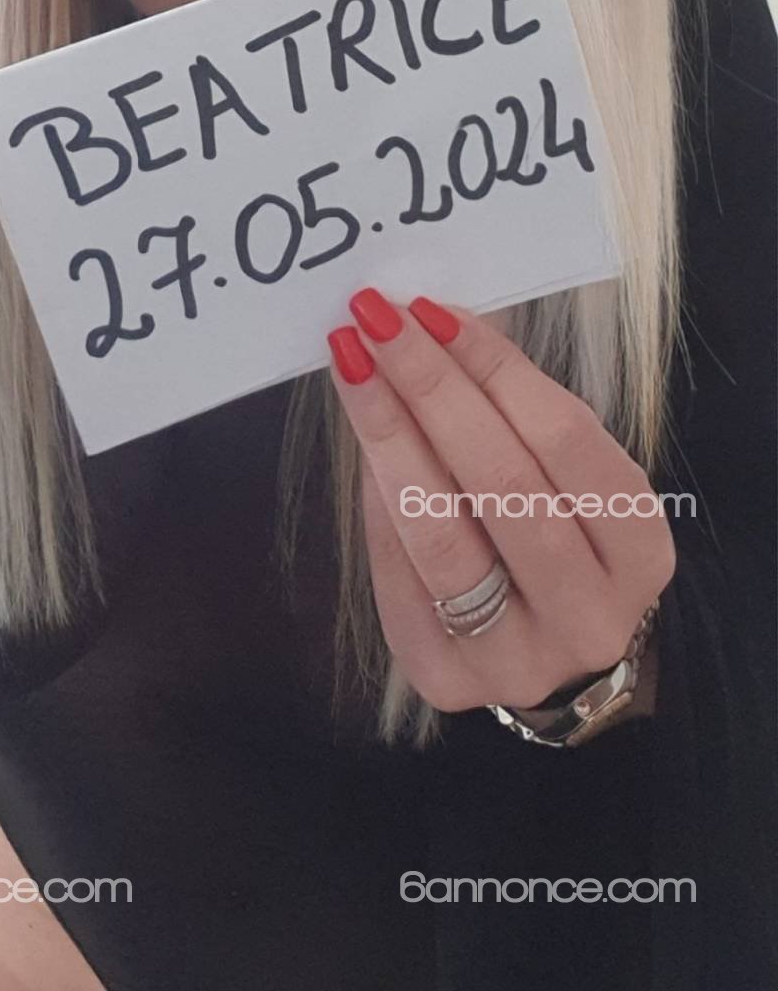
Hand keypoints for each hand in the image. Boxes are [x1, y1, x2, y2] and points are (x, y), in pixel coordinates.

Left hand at [327, 288, 674, 714]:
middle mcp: (588, 613)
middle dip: (432, 388)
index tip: (435, 311)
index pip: (565, 439)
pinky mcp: (445, 679)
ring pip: (444, 537)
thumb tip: (430, 327)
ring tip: (352, 364)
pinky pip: (400, 575)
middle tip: (378, 321)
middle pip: (502, 484)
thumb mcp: (570, 481)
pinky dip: (377, 499)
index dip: (496, 368)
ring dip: (389, 435)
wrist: (552, 656)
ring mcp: (517, 658)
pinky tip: (362, 440)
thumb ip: (517, 415)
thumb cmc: (561, 534)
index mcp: (638, 551)